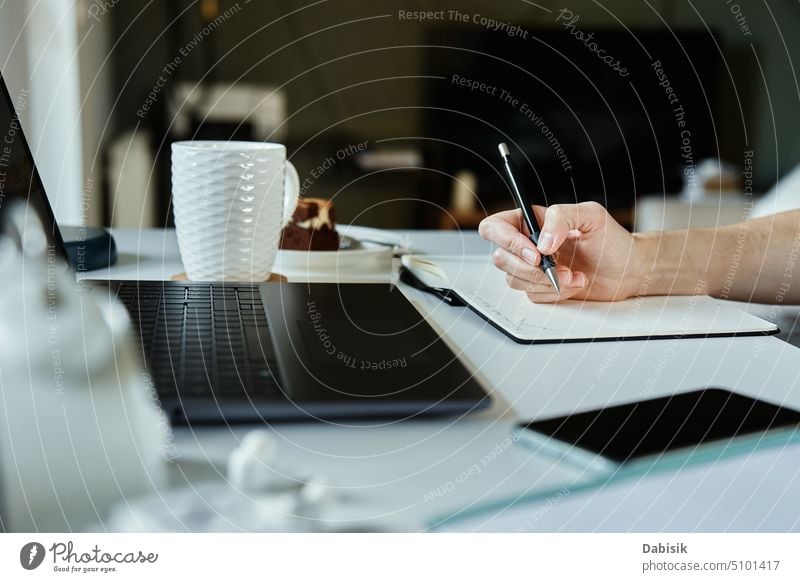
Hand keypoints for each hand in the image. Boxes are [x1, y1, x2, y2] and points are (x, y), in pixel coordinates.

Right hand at [478, 201, 642, 302]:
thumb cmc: (612, 240)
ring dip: (546, 282)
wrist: (627, 270)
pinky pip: (532, 295)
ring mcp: (532, 268)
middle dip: (530, 269)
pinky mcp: (540, 287)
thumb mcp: (590, 215)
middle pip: (501, 258)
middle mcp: (527, 244)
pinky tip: (575, 282)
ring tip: (573, 274)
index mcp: (532, 221)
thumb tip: (542, 242)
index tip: (535, 254)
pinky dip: (555, 293)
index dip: (507, 241)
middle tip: (557, 268)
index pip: (496, 227)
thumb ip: (561, 217)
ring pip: (514, 280)